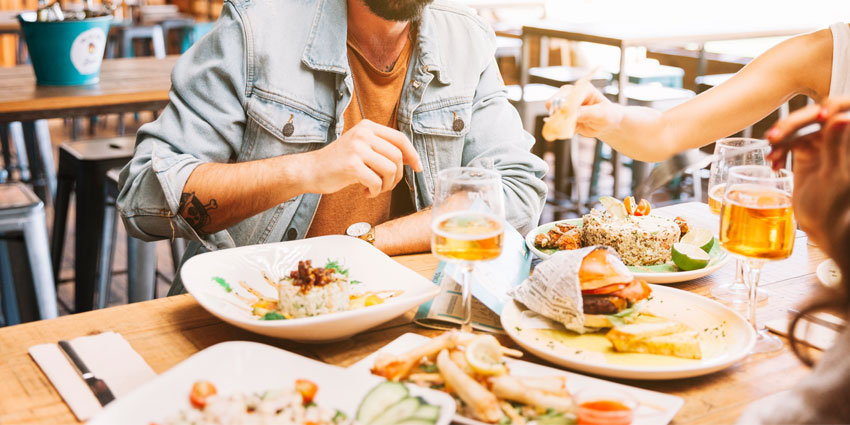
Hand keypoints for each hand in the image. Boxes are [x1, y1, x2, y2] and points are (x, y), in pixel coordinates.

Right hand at [302, 120, 421, 196]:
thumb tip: (411, 159)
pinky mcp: (351, 165)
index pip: (400, 138)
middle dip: (397, 176)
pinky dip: (375, 191)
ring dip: (387, 185)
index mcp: (368, 127)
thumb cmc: (338, 163)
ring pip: (390, 169)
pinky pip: (376, 181)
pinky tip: (365, 192)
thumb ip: (382, 149)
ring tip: (375, 189)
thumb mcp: (361, 147)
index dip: (413, 154)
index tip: (418, 167)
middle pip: (397, 156)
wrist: (311, 170)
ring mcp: (357, 148)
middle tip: (387, 185)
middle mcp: (363, 134)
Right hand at [546, 80, 620, 137]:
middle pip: (553, 101)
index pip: (568, 95)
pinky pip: (555, 123)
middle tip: (568, 124)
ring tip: (576, 126)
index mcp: (582, 88)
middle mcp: (571, 94)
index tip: (567, 117)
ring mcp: (565, 104)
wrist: (607, 124)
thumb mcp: (601, 114)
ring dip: (561, 123)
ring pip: (552, 114)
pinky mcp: (562, 115)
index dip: (565, 106)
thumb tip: (572, 114)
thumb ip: (587, 113)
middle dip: (559, 115)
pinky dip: (563, 129)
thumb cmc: (607, 115)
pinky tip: (575, 128)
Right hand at [772, 105, 849, 245]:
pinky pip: (789, 143)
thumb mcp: (834, 175)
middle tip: (775, 135)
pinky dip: (779, 151)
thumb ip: (835, 145)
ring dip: (782, 139)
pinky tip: (773, 164)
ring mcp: (820, 145)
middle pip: (815, 117)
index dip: (831, 107)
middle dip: (794, 124)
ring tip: (770, 152)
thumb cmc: (835, 207)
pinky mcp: (805, 154)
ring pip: (799, 129)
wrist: (822, 227)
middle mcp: (837, 139)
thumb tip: (842, 117)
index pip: (843, 111)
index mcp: (849, 141)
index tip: (819, 114)